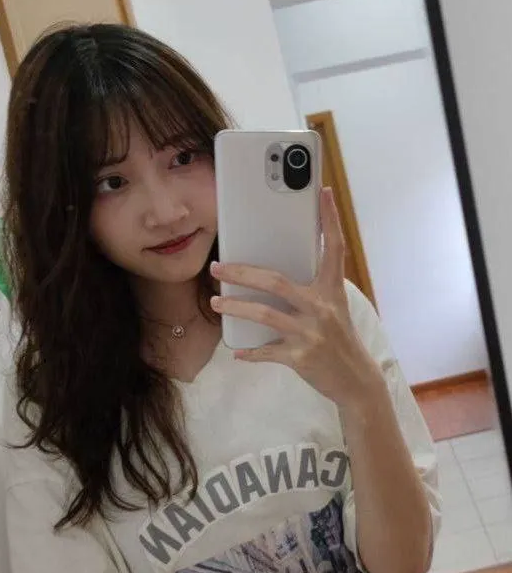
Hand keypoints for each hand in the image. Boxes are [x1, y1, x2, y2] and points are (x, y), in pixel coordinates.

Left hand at [210, 188, 381, 405]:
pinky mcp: (300, 357)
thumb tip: (273, 275)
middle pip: (275, 281)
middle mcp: (322, 308)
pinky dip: (249, 352)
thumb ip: (311, 290)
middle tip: (217, 268)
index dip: (330, 220)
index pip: (334, 248)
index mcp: (332, 290)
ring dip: (234, 309)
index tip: (324, 192)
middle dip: (241, 274)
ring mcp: (310, 333)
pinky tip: (237, 351)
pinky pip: (266, 351)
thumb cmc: (339, 339)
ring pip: (263, 315)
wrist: (356, 380)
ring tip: (216, 304)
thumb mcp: (334, 309)